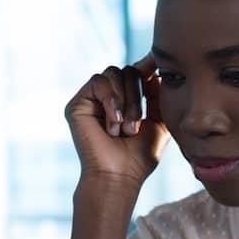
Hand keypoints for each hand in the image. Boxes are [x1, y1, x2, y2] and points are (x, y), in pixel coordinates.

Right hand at [64, 54, 169, 188]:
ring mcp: (92, 99)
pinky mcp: (78, 103)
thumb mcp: (159, 119)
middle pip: (127, 70)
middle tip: (137, 126)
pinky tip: (113, 124)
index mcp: (126, 99)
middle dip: (137, 95)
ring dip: (126, 100)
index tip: (161, 64)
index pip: (137, 71)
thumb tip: (154, 62)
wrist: (120, 176)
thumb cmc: (140, 155)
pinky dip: (110, 101)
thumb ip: (158, 92)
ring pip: (113, 73)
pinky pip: (98, 82)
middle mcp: (108, 97)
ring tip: (127, 128)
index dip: (148, 66)